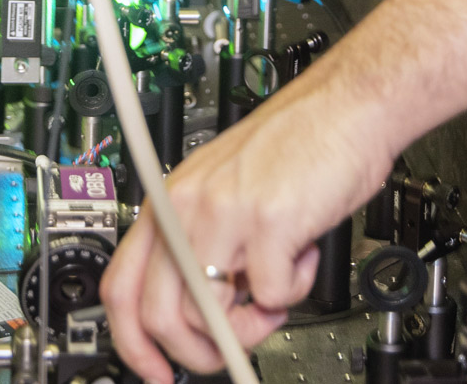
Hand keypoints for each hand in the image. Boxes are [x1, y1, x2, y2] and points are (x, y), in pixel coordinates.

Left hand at [99, 68, 394, 379]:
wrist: (345, 108)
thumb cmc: (294, 145)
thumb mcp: (221, 191)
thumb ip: (201, 247)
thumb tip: (198, 318)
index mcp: (167, 202)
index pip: (121, 288)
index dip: (133, 344)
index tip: (156, 372)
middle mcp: (186, 207)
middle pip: (160, 316)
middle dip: (199, 352)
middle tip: (231, 349)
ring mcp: (223, 215)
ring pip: (210, 316)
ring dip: (252, 325)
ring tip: (276, 293)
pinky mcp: (268, 223)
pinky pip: (271, 296)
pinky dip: (294, 290)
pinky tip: (303, 254)